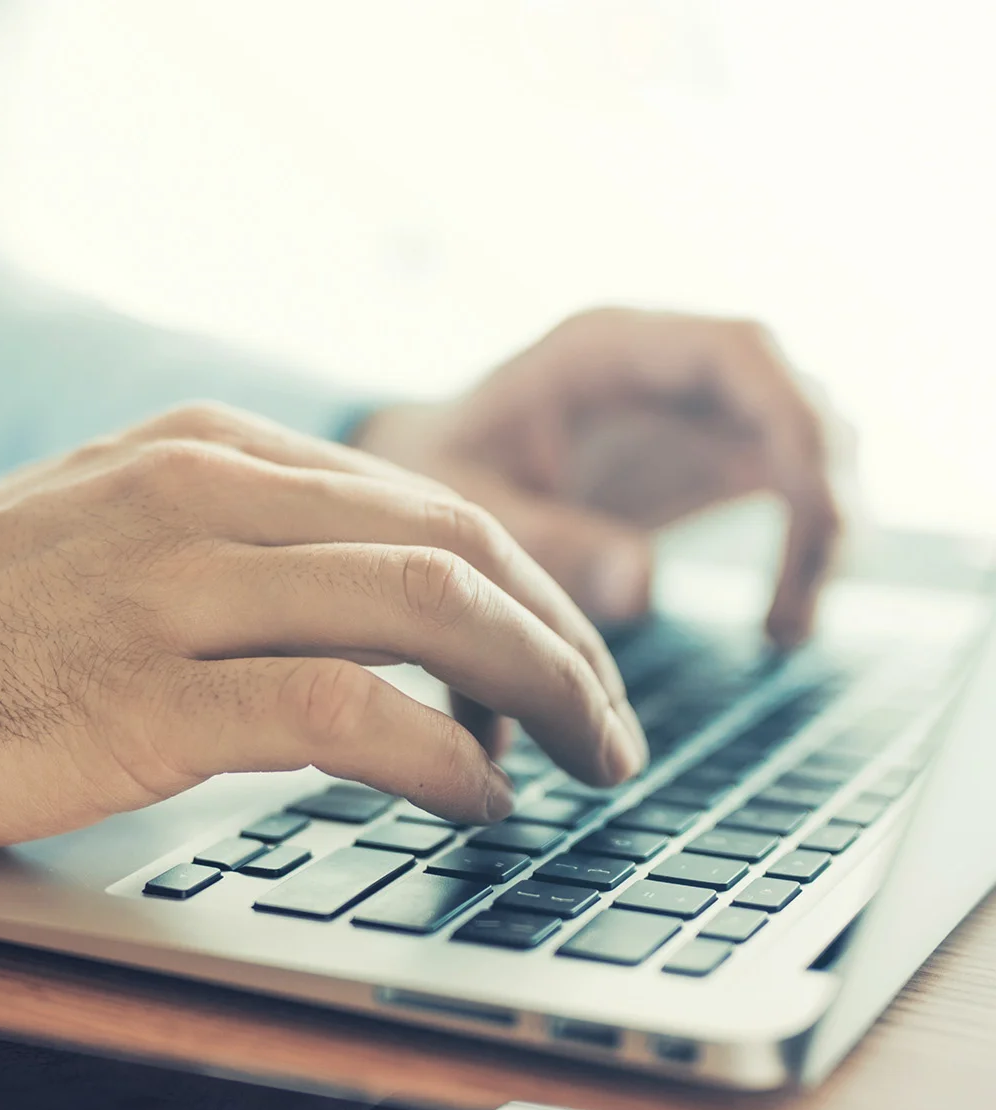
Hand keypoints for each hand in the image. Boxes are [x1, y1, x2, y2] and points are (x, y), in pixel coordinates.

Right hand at [0, 403, 645, 849]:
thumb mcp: (102, 534)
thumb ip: (229, 551)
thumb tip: (358, 624)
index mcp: (204, 450)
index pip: (425, 501)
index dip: (528, 585)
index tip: (571, 659)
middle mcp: (204, 493)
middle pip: (456, 542)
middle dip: (567, 636)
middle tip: (615, 719)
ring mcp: (175, 586)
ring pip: (428, 606)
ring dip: (542, 688)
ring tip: (589, 760)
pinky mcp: (146, 692)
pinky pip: (348, 709)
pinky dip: (444, 756)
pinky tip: (482, 799)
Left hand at [354, 307, 840, 647]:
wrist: (417, 475)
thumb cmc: (428, 473)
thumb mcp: (461, 506)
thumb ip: (543, 539)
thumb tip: (642, 588)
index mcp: (606, 350)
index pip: (737, 350)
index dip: (792, 420)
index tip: (808, 514)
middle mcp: (665, 368)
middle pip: (797, 399)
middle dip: (822, 496)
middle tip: (793, 607)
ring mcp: (692, 412)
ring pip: (808, 447)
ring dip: (822, 532)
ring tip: (784, 631)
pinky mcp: (700, 462)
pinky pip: (787, 490)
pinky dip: (802, 553)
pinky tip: (776, 628)